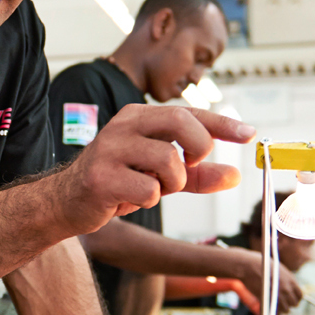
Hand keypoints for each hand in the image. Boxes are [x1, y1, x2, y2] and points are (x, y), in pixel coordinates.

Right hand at [54, 106, 253, 233]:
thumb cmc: (117, 183)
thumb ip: (198, 174)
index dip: (221, 123)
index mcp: (138, 117)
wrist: (66, 202)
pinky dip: (149, 200)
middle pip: (181, 122)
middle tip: (192, 167)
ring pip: (169, 162)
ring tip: (151, 188)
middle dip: (199, 148)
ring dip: (171, 183)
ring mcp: (110, 150)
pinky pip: (149, 190)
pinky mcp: (101, 178)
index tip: (248, 133)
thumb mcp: (161, 176)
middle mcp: (124, 126)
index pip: (189, 112)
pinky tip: (128, 199)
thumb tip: (234, 175)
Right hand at [221, 248, 301, 312]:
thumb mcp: (278, 268)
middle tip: (282, 304)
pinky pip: (276, 313)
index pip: (300, 295)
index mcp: (291, 280)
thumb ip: (286, 279)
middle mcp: (287, 289)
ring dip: (281, 310)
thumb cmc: (260, 264)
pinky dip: (274, 314)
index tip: (291, 300)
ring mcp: (278, 296)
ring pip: (286, 310)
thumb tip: (288, 286)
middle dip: (289, 304)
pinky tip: (271, 311)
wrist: (248, 267)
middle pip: (294, 304)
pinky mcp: (268, 301)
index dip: (295, 298)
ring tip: (275, 307)